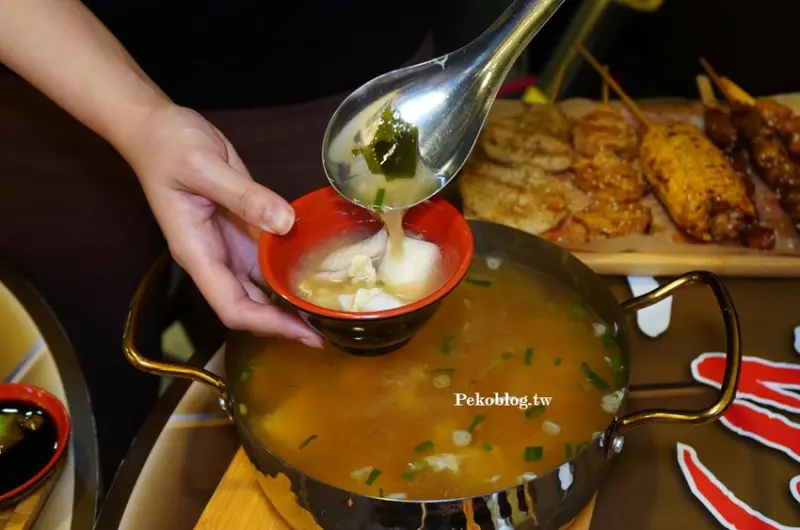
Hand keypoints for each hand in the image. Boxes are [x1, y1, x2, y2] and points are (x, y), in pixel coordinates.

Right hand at [125, 104, 322, 346]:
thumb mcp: (204, 166)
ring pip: (261, 285)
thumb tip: (285, 222)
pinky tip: (318, 271)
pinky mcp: (242, 227)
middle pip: (250, 305)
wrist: (156, 127)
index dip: (268, 324)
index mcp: (197, 252)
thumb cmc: (168, 146)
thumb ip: (243, 195)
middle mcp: (213, 257)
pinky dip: (290, 269)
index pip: (232, 306)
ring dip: (291, 299)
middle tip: (331, 328)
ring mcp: (228, 245)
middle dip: (286, 321)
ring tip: (330, 308)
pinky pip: (268, 257)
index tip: (304, 332)